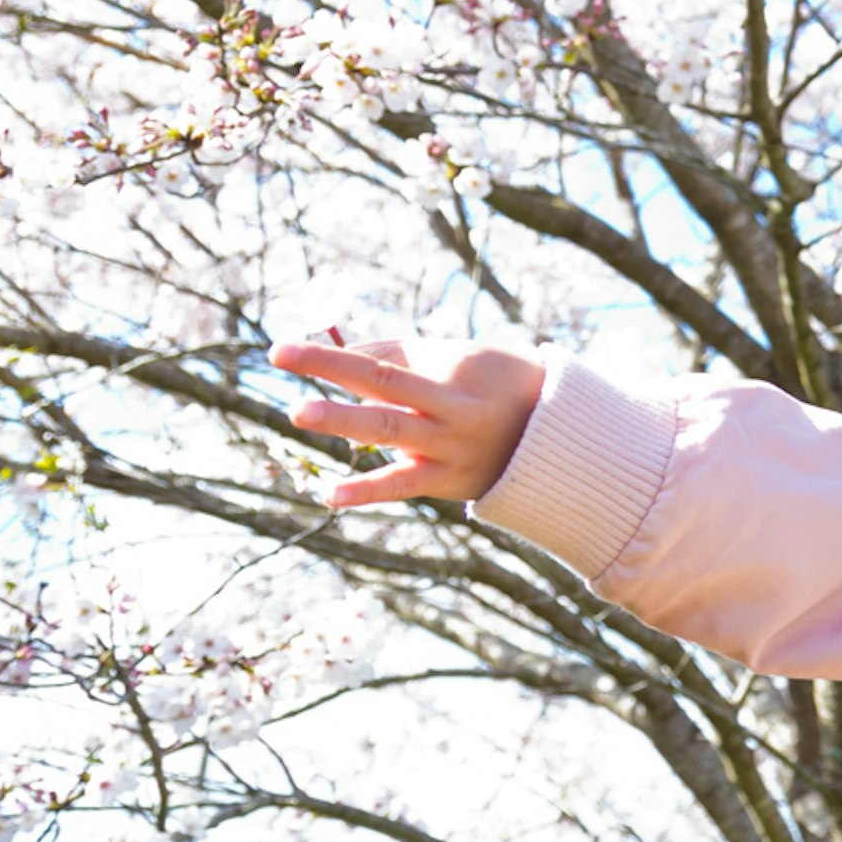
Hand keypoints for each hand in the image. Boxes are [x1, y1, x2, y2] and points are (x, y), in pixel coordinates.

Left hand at [271, 339, 545, 506]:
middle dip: (331, 366)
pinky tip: (330, 493)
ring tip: (299, 410)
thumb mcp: (468, 361)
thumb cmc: (502, 387)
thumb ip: (410, 359)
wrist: (559, 441)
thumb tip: (345, 354)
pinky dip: (367, 490)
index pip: (387, 356)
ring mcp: (450, 444)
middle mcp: (452, 404)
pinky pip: (403, 484)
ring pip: (389, 429)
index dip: (338, 352)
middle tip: (281, 354)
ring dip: (343, 418)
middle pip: (384, 380)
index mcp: (458, 367)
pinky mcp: (448, 480)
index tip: (287, 348)